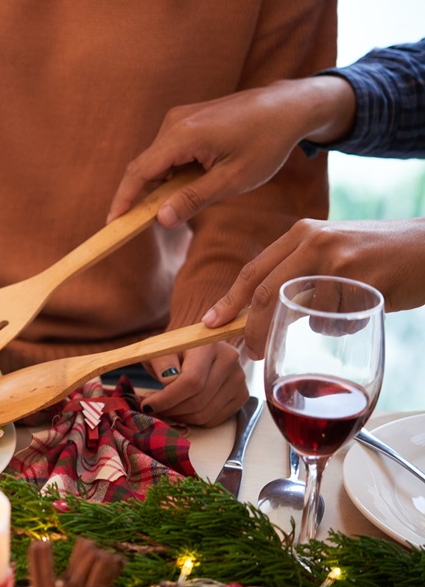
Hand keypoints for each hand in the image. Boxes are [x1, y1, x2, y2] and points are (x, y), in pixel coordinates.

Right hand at [106, 76, 355, 226]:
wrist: (289, 107)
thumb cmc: (266, 142)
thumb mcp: (233, 179)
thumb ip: (194, 198)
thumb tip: (161, 219)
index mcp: (183, 136)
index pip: (140, 172)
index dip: (123, 200)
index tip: (112, 223)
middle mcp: (174, 123)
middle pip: (143, 166)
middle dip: (139, 196)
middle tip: (136, 224)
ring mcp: (180, 118)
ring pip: (157, 160)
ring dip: (160, 184)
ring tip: (180, 203)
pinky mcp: (188, 119)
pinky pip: (168, 151)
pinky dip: (172, 172)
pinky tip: (191, 184)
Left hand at [140, 342, 247, 426]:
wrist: (191, 351)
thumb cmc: (171, 350)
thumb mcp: (158, 350)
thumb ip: (161, 362)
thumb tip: (168, 380)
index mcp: (208, 345)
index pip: (191, 381)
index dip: (168, 398)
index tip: (148, 404)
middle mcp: (230, 360)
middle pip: (198, 400)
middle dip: (170, 409)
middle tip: (153, 407)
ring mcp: (239, 379)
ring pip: (205, 414)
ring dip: (179, 416)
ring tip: (165, 406)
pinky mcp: (241, 395)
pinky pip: (213, 420)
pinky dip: (192, 420)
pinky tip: (181, 408)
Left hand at [202, 218, 424, 358]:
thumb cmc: (376, 255)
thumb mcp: (329, 250)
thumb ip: (296, 273)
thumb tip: (256, 314)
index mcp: (300, 234)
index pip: (253, 272)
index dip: (229, 302)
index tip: (210, 324)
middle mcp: (313, 242)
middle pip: (267, 296)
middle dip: (256, 330)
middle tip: (253, 352)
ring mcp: (337, 260)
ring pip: (305, 315)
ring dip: (321, 324)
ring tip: (348, 306)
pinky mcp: (361, 281)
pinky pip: (335, 323)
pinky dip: (344, 326)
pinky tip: (365, 305)